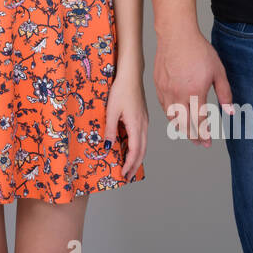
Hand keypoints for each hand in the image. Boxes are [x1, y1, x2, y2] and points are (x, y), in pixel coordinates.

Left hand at [105, 62, 147, 178]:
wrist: (131, 74)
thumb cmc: (121, 89)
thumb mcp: (111, 110)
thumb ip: (110, 130)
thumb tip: (109, 147)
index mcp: (136, 125)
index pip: (135, 151)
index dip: (129, 164)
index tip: (123, 174)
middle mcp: (143, 125)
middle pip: (142, 151)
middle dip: (134, 165)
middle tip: (127, 177)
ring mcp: (144, 121)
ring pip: (143, 144)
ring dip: (136, 157)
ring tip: (129, 167)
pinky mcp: (142, 117)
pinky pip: (141, 137)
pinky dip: (137, 147)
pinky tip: (130, 148)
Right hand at [153, 25, 232, 146]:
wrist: (176, 35)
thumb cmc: (198, 51)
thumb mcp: (218, 71)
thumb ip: (224, 93)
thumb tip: (229, 112)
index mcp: (195, 92)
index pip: (199, 121)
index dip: (204, 134)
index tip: (208, 142)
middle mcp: (178, 94)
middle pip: (184, 124)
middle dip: (193, 136)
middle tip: (200, 143)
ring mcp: (166, 90)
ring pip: (171, 117)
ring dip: (180, 128)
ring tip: (189, 132)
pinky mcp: (158, 85)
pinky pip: (163, 106)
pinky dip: (170, 115)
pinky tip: (176, 115)